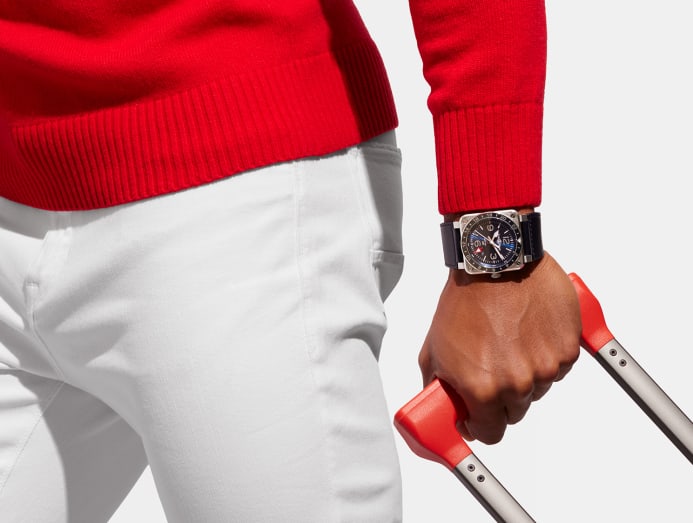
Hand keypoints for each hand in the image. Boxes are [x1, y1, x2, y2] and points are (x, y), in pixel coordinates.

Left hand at [418, 251, 581, 443]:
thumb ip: (438, 388)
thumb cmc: (464, 302)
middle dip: (503, 396)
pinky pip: (559, 365)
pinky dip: (547, 353)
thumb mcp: (435, 350)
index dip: (482, 424)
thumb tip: (445, 411)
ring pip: (539, 387)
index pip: (491, 433)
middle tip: (492, 365)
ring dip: (527, 373)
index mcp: (483, 389)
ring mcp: (546, 365)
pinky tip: (529, 331)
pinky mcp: (567, 347)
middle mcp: (518, 383)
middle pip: (517, 412)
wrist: (494, 263)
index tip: (479, 414)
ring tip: (510, 340)